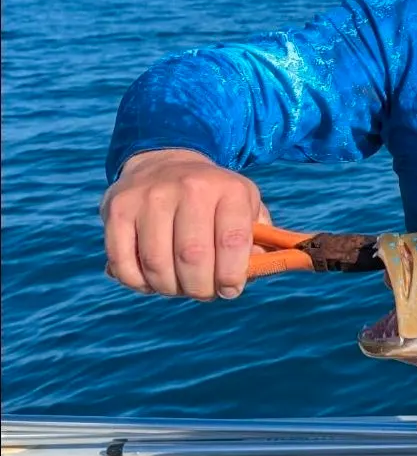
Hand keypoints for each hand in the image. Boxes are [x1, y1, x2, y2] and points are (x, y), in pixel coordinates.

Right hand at [100, 148, 270, 301]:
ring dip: (170, 288)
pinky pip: (124, 265)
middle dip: (200, 288)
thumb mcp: (245, 209)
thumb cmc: (214, 200)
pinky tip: (152, 279)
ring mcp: (150, 196)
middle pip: (193, 258)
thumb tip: (256, 273)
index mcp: (228, 189)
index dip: (232, 276)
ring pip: (157, 266)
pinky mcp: (118, 209)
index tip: (230, 289)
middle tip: (204, 291)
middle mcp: (189, 187)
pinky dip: (139, 283)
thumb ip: (259, 243)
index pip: (233, 242)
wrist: (165, 164)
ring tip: (179, 285)